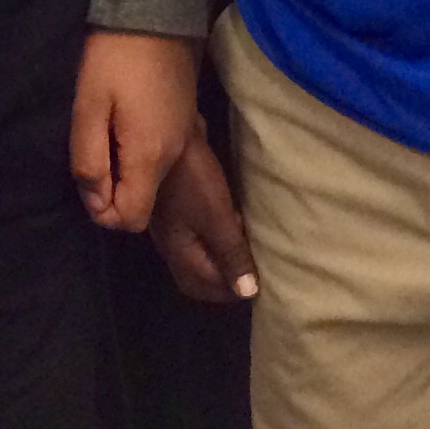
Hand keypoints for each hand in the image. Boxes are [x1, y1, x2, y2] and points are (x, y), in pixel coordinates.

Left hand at [70, 30, 196, 232]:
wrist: (158, 13)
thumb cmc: (115, 58)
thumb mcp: (88, 107)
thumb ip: (88, 159)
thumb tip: (94, 201)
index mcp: (149, 156)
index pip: (131, 218)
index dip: (103, 212)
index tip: (86, 180)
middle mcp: (172, 158)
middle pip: (142, 203)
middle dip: (112, 193)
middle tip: (91, 156)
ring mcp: (183, 142)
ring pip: (151, 184)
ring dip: (124, 175)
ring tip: (104, 140)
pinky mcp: (184, 127)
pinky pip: (160, 163)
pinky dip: (138, 160)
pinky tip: (122, 130)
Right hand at [147, 124, 257, 304]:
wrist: (168, 134)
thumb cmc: (193, 179)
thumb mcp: (217, 217)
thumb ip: (232, 254)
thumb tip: (248, 293)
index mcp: (180, 254)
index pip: (207, 288)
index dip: (234, 290)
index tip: (262, 283)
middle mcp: (172, 247)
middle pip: (198, 279)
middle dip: (225, 281)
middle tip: (253, 269)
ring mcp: (171, 228)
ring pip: (197, 259)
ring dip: (221, 260)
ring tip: (246, 247)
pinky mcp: (175, 211)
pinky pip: (196, 239)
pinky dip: (215, 242)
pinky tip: (231, 225)